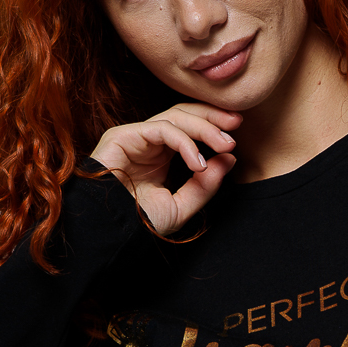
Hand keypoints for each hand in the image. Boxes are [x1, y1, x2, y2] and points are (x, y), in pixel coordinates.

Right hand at [90, 103, 241, 235]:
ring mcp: (135, 137)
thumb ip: (205, 185)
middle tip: (236, 123)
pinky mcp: (123, 136)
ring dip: (204, 128)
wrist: (111, 232)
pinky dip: (185, 143)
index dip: (213, 126)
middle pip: (183, 114)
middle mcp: (148, 143)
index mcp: (160, 155)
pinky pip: (162, 130)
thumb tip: (229, 159)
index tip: (236, 134)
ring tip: (225, 144)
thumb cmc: (138, 223)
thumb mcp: (180, 206)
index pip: (189, 128)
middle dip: (212, 117)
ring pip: (175, 118)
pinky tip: (197, 162)